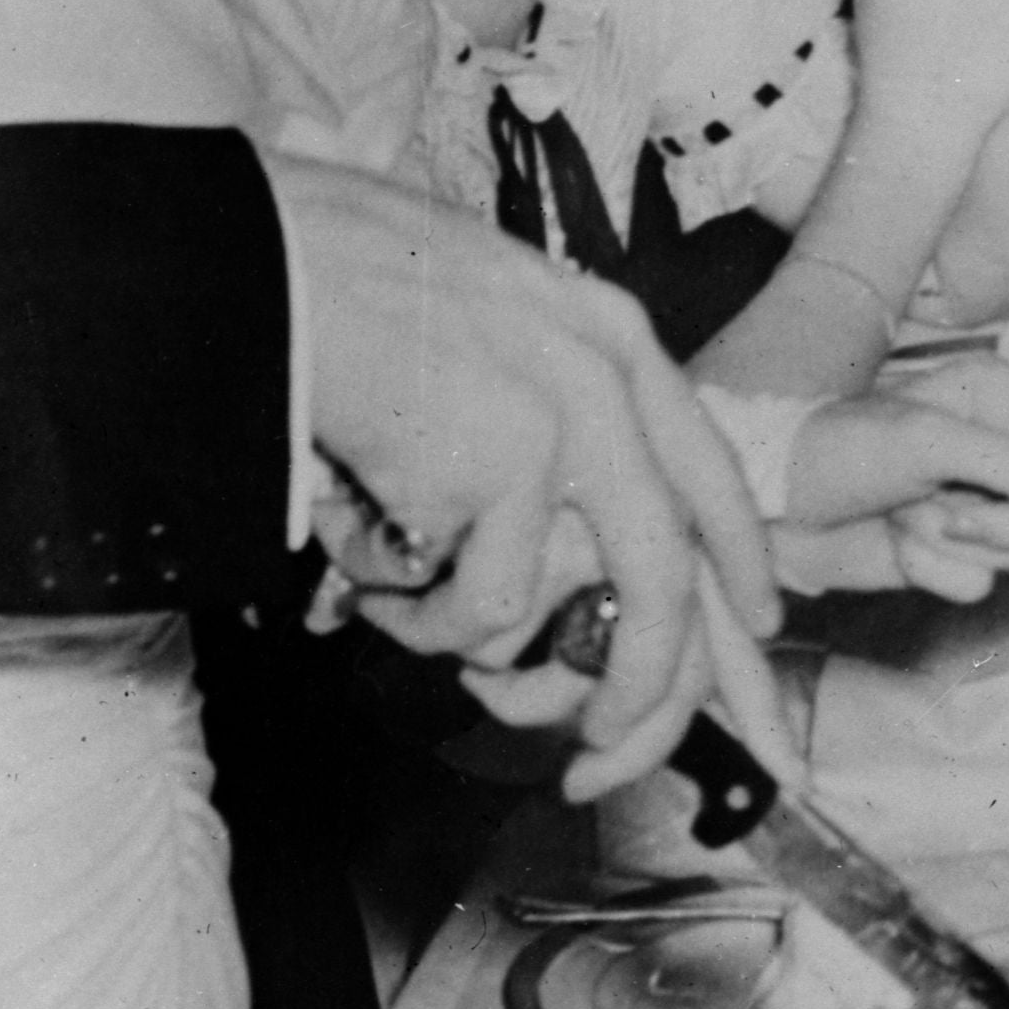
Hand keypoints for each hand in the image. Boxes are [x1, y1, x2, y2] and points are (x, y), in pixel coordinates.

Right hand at [277, 162, 782, 798]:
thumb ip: (530, 383)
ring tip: (389, 599)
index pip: (707, 466)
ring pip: (572, 617)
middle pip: (669, 574)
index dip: (736, 559)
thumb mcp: (469, 309)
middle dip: (646, 690)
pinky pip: (474, 612)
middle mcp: (606, 372)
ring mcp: (561, 420)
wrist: (252, 257)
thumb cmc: (325, 276)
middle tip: (605, 751)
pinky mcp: (503, 467)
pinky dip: (407, 614)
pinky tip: (354, 560)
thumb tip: (545, 507)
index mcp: (605, 328)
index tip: (757, 627)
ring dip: (470, 645)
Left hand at [770, 367, 1008, 601]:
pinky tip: (896, 545)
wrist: (768, 505)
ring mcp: (978, 506)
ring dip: (964, 544)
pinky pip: (978, 582)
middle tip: (947, 509)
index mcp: (1002, 398)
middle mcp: (1000, 451)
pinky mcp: (951, 554)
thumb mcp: (927, 440)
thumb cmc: (839, 445)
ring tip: (909, 516)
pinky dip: (935, 568)